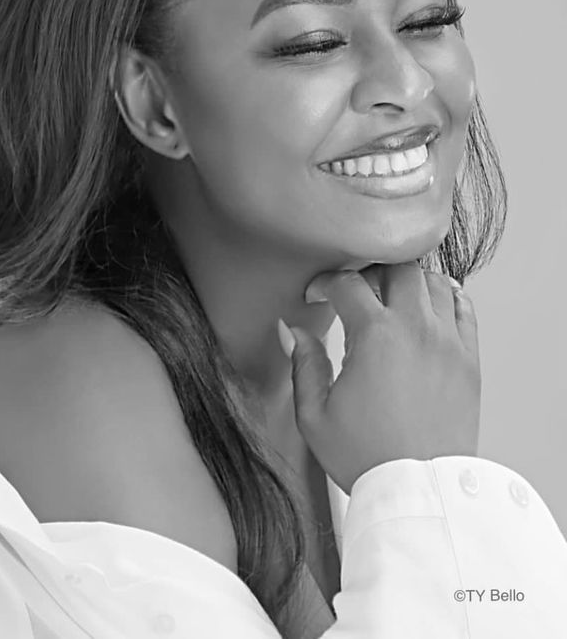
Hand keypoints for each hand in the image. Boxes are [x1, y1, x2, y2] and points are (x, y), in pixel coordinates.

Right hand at [278, 261, 480, 494]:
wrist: (420, 492)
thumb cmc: (366, 456)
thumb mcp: (315, 414)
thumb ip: (302, 364)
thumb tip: (290, 329)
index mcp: (375, 335)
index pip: (347, 283)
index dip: (325, 283)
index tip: (317, 296)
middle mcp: (416, 328)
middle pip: (397, 267)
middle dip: (371, 271)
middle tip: (357, 291)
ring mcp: (448, 342)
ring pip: (433, 281)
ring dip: (409, 283)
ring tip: (392, 301)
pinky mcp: (469, 360)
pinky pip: (464, 308)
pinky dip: (446, 299)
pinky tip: (428, 312)